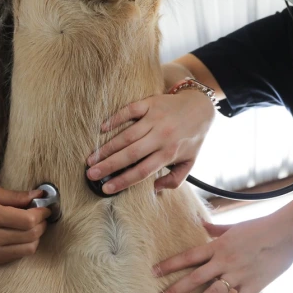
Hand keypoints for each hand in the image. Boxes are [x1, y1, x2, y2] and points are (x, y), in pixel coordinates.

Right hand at [0, 186, 50, 265]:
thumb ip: (15, 195)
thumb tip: (39, 194)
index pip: (28, 219)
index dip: (42, 213)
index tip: (45, 207)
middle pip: (31, 234)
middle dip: (42, 224)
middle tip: (42, 216)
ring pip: (29, 248)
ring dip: (37, 236)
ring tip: (34, 226)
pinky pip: (19, 255)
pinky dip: (27, 245)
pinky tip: (23, 235)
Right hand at [86, 89, 214, 193]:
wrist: (201, 106)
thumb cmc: (193, 137)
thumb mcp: (190, 162)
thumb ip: (175, 179)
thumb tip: (155, 189)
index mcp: (169, 153)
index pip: (142, 171)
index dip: (123, 181)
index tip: (106, 188)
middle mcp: (161, 136)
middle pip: (130, 154)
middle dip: (108, 166)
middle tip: (90, 174)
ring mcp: (154, 119)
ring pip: (126, 136)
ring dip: (107, 148)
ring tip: (91, 159)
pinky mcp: (150, 103)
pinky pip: (129, 111)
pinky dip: (115, 119)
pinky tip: (102, 129)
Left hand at [152, 218, 292, 292]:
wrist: (287, 232)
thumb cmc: (260, 226)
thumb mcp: (234, 226)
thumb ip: (216, 228)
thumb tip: (201, 222)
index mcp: (217, 246)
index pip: (188, 257)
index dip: (169, 265)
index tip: (153, 273)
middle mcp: (223, 262)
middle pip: (193, 278)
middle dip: (174, 291)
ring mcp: (238, 275)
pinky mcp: (253, 286)